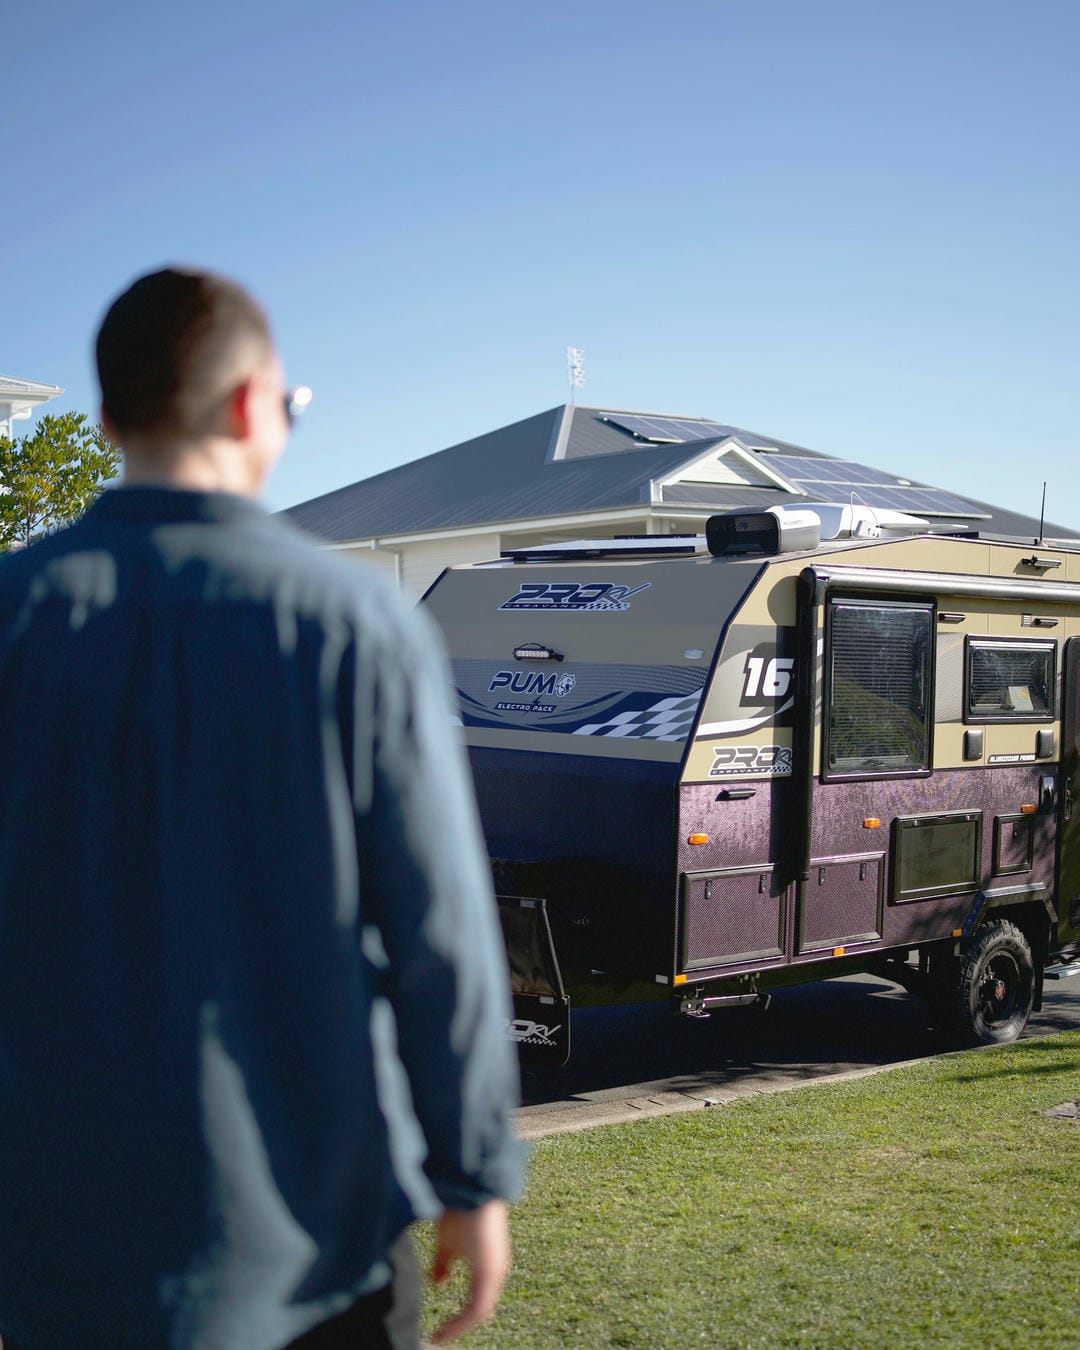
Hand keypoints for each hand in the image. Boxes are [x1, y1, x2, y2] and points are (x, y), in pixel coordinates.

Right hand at [428, 1199, 510, 1343]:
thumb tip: (437, 1283)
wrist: (468, 1188)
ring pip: (480, 1311)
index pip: (476, 1302)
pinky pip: (478, 1307)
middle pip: (480, 1311)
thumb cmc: (459, 1210)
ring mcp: (495, 1271)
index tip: (439, 1332)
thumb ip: (442, 1265)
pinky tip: (447, 1328)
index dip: (458, 1319)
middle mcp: (496, 1271)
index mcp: (487, 1265)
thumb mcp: (446, 1243)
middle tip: (439, 1338)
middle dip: (458, 1327)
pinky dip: (461, 1320)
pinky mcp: (489, 1271)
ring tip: (440, 1337)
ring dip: (459, 1326)